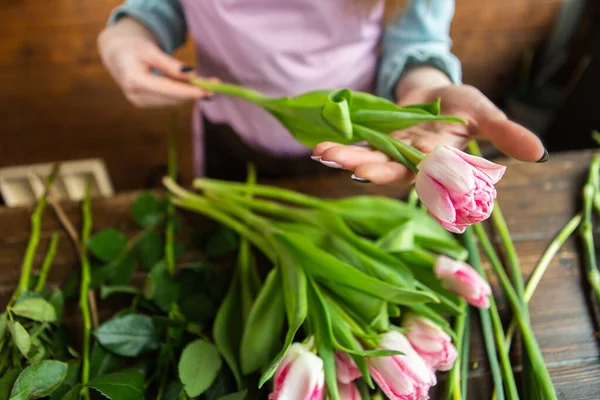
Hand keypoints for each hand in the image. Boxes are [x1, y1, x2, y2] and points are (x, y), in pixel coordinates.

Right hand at [98, 17, 216, 107]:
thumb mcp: (151, 50)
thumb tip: (191, 75)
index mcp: (134, 81)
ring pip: (173, 102)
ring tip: (209, 84)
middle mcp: (136, 97)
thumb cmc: (134, 49)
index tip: (206, 91)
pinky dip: (184, 94)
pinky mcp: (147, 105)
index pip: (166, 89)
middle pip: (172, 98)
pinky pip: (170, 101)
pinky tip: (195, 87)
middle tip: (216, 84)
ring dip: (192, 94)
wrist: (118, 55)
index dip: (187, 92)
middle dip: (194, 92)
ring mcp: (141, 103)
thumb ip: (170, 65)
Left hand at [312, 67, 545, 183]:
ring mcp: (394, 152)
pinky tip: (319, 148)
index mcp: (440, 162)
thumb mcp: (486, 116)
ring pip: (370, 159)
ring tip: (323, 153)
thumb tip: (540, 154)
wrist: (441, 96)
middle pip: (390, 168)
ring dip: (347, 157)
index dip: (415, 177)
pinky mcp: (380, 140)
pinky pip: (361, 145)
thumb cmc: (465, 108)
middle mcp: (414, 162)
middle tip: (345, 166)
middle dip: (367, 167)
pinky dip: (343, 146)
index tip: (396, 181)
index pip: (426, 175)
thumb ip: (507, 135)